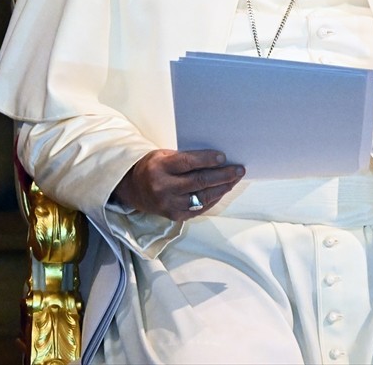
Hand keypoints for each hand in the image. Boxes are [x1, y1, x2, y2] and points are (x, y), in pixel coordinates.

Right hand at [113, 149, 244, 220]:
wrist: (133, 190)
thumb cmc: (152, 167)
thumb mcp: (163, 155)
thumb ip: (185, 157)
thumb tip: (215, 158)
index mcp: (159, 168)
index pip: (188, 163)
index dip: (207, 160)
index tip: (223, 157)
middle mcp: (164, 188)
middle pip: (199, 182)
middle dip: (223, 175)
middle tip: (239, 170)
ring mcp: (169, 205)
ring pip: (202, 197)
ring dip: (222, 188)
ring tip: (235, 179)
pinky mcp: (175, 216)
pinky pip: (200, 208)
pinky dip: (214, 199)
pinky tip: (223, 190)